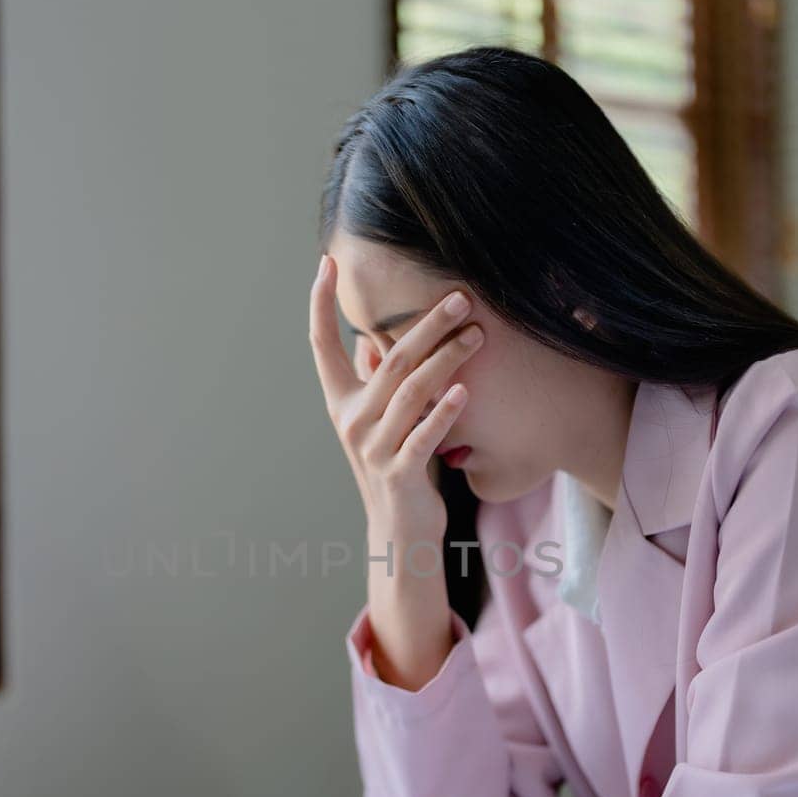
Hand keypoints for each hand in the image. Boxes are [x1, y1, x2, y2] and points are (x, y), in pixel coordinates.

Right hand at [308, 255, 483, 546]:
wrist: (399, 533)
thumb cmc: (395, 467)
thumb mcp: (379, 422)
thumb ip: (373, 383)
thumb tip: (368, 340)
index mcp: (341, 403)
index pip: (321, 346)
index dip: (319, 305)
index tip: (326, 264)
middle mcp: (352, 421)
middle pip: (390, 360)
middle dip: (426, 324)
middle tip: (460, 297)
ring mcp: (374, 449)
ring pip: (410, 392)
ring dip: (446, 359)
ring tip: (477, 334)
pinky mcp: (400, 474)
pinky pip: (423, 436)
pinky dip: (444, 412)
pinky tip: (464, 390)